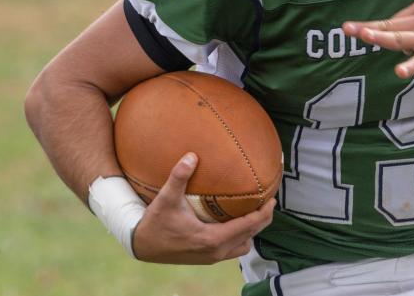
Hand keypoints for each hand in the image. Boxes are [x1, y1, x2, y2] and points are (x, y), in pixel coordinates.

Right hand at [131, 153, 275, 263]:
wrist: (142, 246)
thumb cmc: (155, 223)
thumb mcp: (166, 199)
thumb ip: (179, 177)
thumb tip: (192, 156)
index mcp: (211, 239)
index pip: (248, 226)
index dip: (263, 213)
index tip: (272, 198)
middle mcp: (215, 251)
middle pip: (251, 236)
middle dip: (263, 220)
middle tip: (269, 201)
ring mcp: (212, 257)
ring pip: (243, 245)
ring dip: (251, 231)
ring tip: (254, 212)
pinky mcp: (207, 258)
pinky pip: (232, 249)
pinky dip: (239, 236)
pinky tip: (235, 222)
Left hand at [343, 0, 413, 78]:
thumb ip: (412, 18)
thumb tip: (389, 25)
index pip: (391, 20)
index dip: (371, 25)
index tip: (351, 28)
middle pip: (391, 27)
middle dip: (369, 29)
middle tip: (349, 29)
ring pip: (400, 39)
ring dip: (382, 37)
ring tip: (366, 36)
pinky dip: (410, 66)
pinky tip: (399, 71)